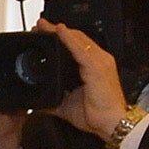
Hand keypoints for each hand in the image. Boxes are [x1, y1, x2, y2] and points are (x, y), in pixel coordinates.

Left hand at [39, 21, 130, 140]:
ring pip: (78, 40)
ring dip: (60, 31)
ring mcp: (100, 62)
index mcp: (92, 67)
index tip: (43, 33)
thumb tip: (37, 101)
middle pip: (75, 39)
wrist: (111, 123)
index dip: (59, 38)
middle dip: (56, 31)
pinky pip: (81, 49)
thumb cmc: (95, 114)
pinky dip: (69, 39)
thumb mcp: (66, 105)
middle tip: (39, 25)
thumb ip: (52, 100)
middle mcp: (98, 60)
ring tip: (44, 25)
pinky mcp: (98, 67)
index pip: (74, 46)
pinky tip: (59, 31)